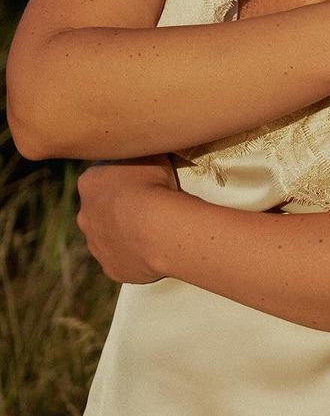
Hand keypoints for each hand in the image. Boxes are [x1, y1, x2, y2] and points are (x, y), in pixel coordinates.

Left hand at [75, 154, 178, 283]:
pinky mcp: (111, 268)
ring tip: (155, 230)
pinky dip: (136, 256)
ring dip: (126, 234)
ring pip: (109, 237)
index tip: (142, 180)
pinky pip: (124, 260)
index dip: (123, 180)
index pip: (101, 178)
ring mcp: (96, 245)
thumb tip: (148, 148)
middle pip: (100, 210)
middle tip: (147, 207)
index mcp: (89, 183)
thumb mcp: (150, 155)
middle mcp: (84, 215)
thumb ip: (142, 153)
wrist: (158, 228)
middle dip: (119, 210)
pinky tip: (155, 249)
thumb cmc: (153, 185)